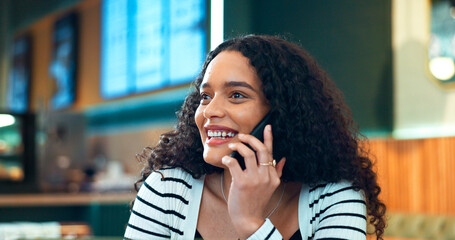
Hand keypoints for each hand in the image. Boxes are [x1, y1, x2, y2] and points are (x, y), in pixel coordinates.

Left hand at [221, 124, 285, 238]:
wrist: (249, 219)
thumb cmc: (256, 201)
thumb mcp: (270, 187)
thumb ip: (277, 172)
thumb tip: (283, 159)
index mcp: (272, 176)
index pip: (271, 152)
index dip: (269, 138)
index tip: (267, 126)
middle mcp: (266, 176)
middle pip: (261, 149)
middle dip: (250, 138)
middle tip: (241, 135)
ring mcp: (254, 179)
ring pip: (248, 154)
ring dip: (239, 146)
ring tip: (232, 145)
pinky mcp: (242, 183)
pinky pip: (235, 164)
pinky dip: (229, 158)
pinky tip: (226, 159)